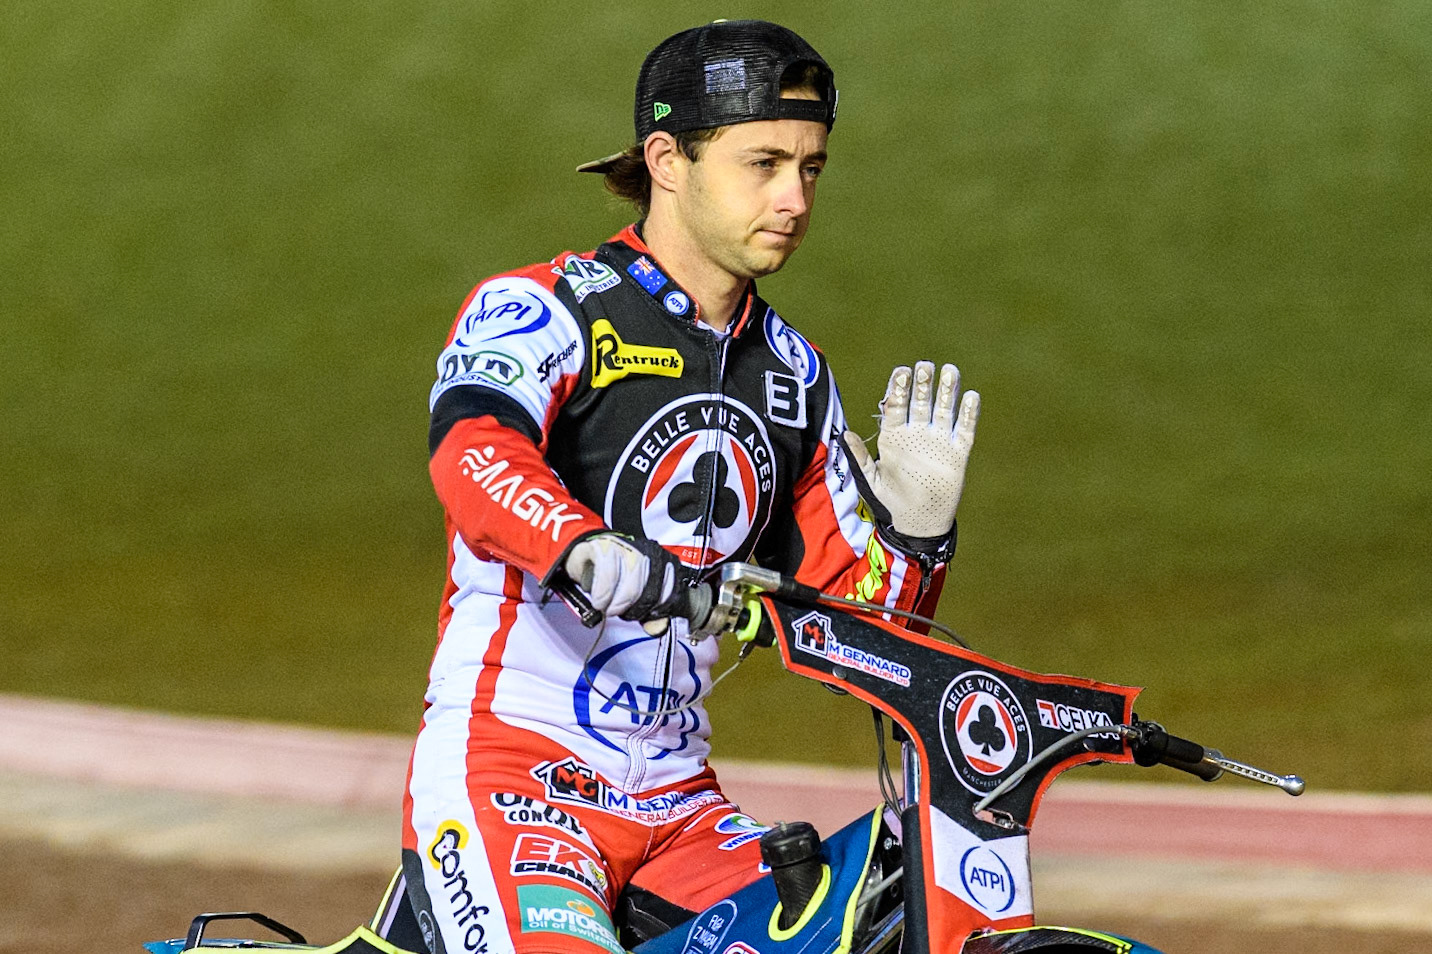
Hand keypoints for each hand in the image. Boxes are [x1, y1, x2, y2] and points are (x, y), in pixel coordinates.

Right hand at [562, 532, 683, 630]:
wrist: (584, 558)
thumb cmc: (613, 577)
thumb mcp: (636, 597)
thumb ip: (651, 613)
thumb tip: (657, 628)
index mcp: (663, 562)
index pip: (670, 593)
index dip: (656, 611)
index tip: (643, 617)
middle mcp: (648, 552)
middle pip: (651, 591)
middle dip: (635, 610)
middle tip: (621, 613)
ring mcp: (627, 547)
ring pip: (632, 583)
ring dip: (618, 604)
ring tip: (608, 608)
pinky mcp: (604, 546)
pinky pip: (608, 574)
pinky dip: (604, 594)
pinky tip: (600, 601)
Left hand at [842, 361, 979, 539]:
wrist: (919, 521)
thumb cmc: (893, 498)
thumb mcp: (873, 479)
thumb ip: (859, 457)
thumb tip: (844, 434)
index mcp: (895, 435)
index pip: (897, 405)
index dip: (899, 388)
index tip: (902, 371)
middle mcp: (918, 433)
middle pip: (921, 402)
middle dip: (923, 383)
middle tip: (925, 365)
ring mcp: (939, 440)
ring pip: (944, 409)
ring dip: (947, 391)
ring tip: (950, 370)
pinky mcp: (958, 451)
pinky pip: (965, 428)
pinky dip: (969, 413)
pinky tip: (971, 396)